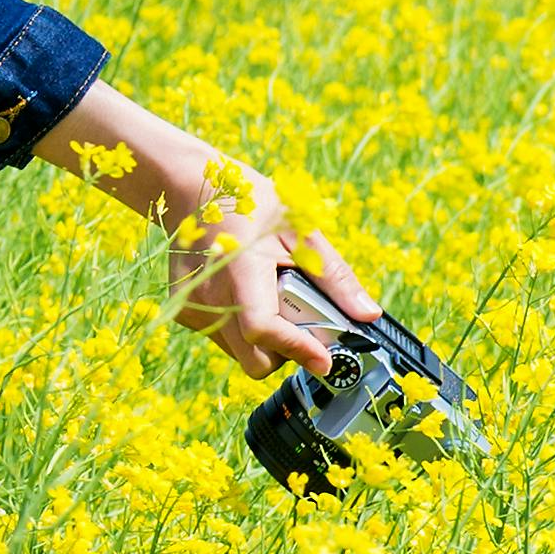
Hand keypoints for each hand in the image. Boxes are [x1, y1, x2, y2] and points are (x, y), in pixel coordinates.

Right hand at [34, 79, 382, 377]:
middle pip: (255, 358)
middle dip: (287, 351)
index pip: (263, 328)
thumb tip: (368, 315)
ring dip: (268, 342)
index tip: (326, 362)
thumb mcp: (301, 231)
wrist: (190, 191)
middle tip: (304, 322)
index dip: (297, 349)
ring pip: (242, 354)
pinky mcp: (185, 313)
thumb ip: (335, 278)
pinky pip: (226, 341)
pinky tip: (250, 298)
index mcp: (238, 271)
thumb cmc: (250, 204)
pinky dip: (247, 332)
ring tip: (274, 299)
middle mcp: (208, 296)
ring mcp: (192, 307)